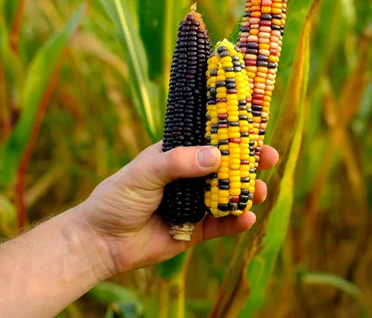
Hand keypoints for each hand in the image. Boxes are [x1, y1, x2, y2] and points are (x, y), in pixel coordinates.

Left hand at [78, 141, 278, 274]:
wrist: (101, 242)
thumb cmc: (117, 198)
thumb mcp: (144, 172)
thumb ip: (177, 163)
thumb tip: (215, 156)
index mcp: (177, 155)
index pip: (209, 140)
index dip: (233, 134)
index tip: (256, 129)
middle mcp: (189, 177)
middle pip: (226, 167)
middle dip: (249, 162)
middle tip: (270, 158)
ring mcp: (194, 204)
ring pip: (229, 195)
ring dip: (247, 192)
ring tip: (259, 191)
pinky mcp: (195, 230)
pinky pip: (222, 225)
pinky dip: (236, 222)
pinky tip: (247, 218)